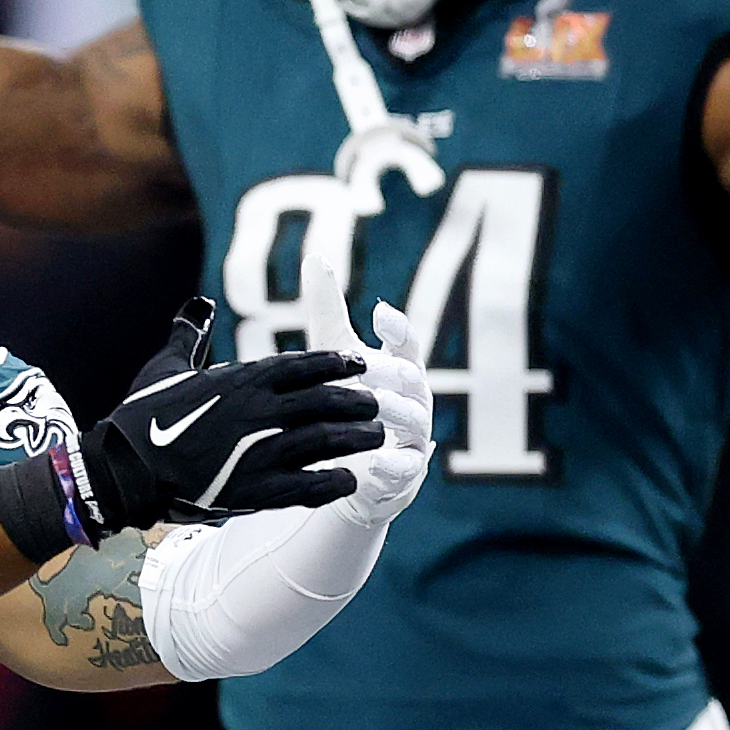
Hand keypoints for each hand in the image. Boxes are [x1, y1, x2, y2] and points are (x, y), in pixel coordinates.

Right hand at [77, 301, 378, 531]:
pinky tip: (349, 479)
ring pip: (329, 441)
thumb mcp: (165, 366)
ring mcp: (260, 451)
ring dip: (358, 440)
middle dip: (359, 402)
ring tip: (375, 440)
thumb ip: (190, 334)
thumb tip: (198, 306)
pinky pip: (310, 486)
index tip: (359, 365)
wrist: (121, 468)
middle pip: (329, 400)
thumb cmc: (141, 415)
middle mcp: (259, 410)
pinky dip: (335, 482)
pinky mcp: (254, 490)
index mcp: (243, 378)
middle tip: (376, 406)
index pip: (307, 365)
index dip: (339, 365)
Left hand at [330, 301, 435, 527]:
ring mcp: (413, 436)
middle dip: (387, 373)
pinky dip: (392, 464)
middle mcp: (414, 398)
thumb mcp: (333, 356)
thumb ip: (328, 310)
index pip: (406, 344)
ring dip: (390, 414)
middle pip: (409, 379)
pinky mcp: (406, 473)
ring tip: (371, 409)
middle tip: (363, 370)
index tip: (380, 313)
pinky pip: (405, 467)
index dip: (397, 328)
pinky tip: (373, 461)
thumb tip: (315, 257)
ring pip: (412, 419)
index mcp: (399, 368)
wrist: (349, 468)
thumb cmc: (344, 400)